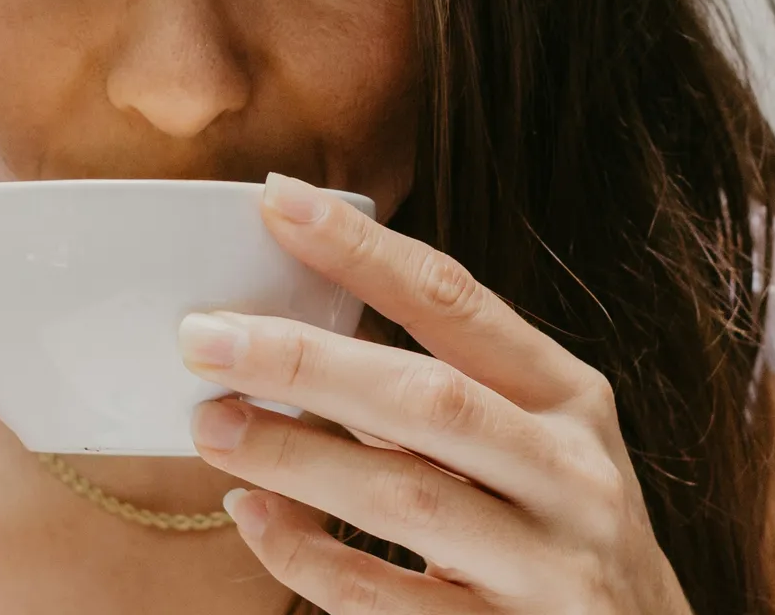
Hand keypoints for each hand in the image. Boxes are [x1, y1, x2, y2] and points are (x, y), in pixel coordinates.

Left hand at [179, 174, 692, 614]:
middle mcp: (569, 475)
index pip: (459, 302)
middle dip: (309, 362)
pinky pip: (384, 601)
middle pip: (430, 402)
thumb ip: (440, 389)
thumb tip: (286, 326)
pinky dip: (307, 556)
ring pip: (405, 501)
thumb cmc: (556, 527)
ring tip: (213, 424)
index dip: (364, 250)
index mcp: (568, 400)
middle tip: (205, 336)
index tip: (276, 201)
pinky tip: (253, 516)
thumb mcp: (533, 441)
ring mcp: (543, 567)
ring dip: (296, 459)